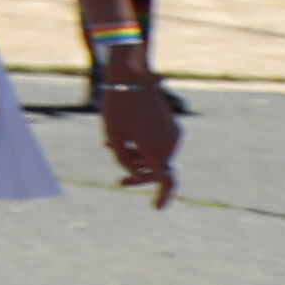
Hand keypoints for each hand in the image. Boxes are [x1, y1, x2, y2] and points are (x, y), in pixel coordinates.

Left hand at [91, 53, 179, 204]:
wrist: (132, 76)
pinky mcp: (170, 124)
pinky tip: (124, 138)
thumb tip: (137, 172)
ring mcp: (172, 133)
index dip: (162, 197)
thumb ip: (124, 160)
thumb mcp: (114, 137)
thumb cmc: (118, 107)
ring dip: (137, 157)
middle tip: (119, 182)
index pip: (166, 181)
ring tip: (111, 146)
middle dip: (138, 175)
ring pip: (157, 155)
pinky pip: (158, 142)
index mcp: (157, 151)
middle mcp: (170, 144)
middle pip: (157, 170)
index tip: (156, 209)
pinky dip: (143, 145)